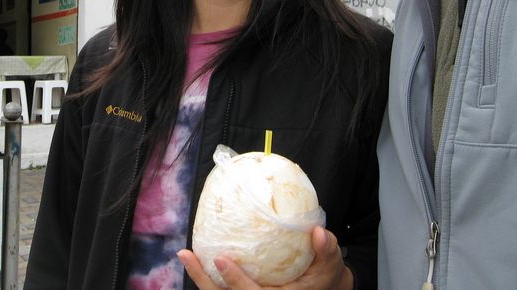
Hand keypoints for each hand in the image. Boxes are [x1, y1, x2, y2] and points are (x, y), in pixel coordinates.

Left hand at [178, 226, 352, 289]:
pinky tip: (196, 256)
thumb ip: (327, 250)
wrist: (322, 288)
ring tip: (185, 254)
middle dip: (205, 282)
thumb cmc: (324, 277)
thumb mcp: (330, 265)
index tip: (221, 259)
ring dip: (201, 278)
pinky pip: (221, 289)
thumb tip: (318, 232)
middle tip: (189, 256)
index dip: (236, 282)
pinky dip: (207, 276)